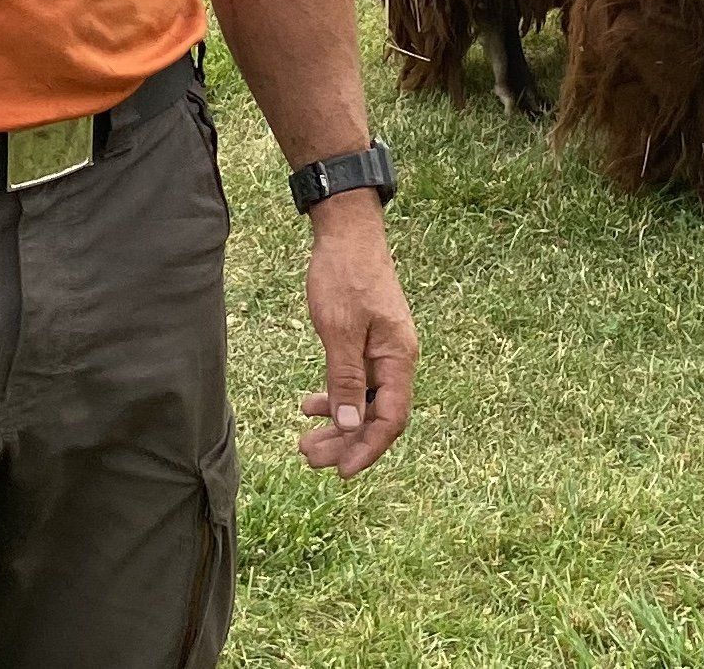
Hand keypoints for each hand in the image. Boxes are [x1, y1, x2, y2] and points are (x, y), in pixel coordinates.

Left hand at [298, 191, 417, 479]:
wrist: (347, 230)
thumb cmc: (345, 274)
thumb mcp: (339, 329)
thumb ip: (344, 378)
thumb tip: (348, 427)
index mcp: (398, 357)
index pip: (390, 419)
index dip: (367, 450)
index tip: (340, 473)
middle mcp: (396, 358)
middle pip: (376, 416)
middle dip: (345, 443)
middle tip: (308, 458)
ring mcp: (382, 349)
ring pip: (363, 401)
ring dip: (337, 424)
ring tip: (304, 442)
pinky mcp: (367, 340)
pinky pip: (355, 381)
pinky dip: (334, 396)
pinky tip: (309, 404)